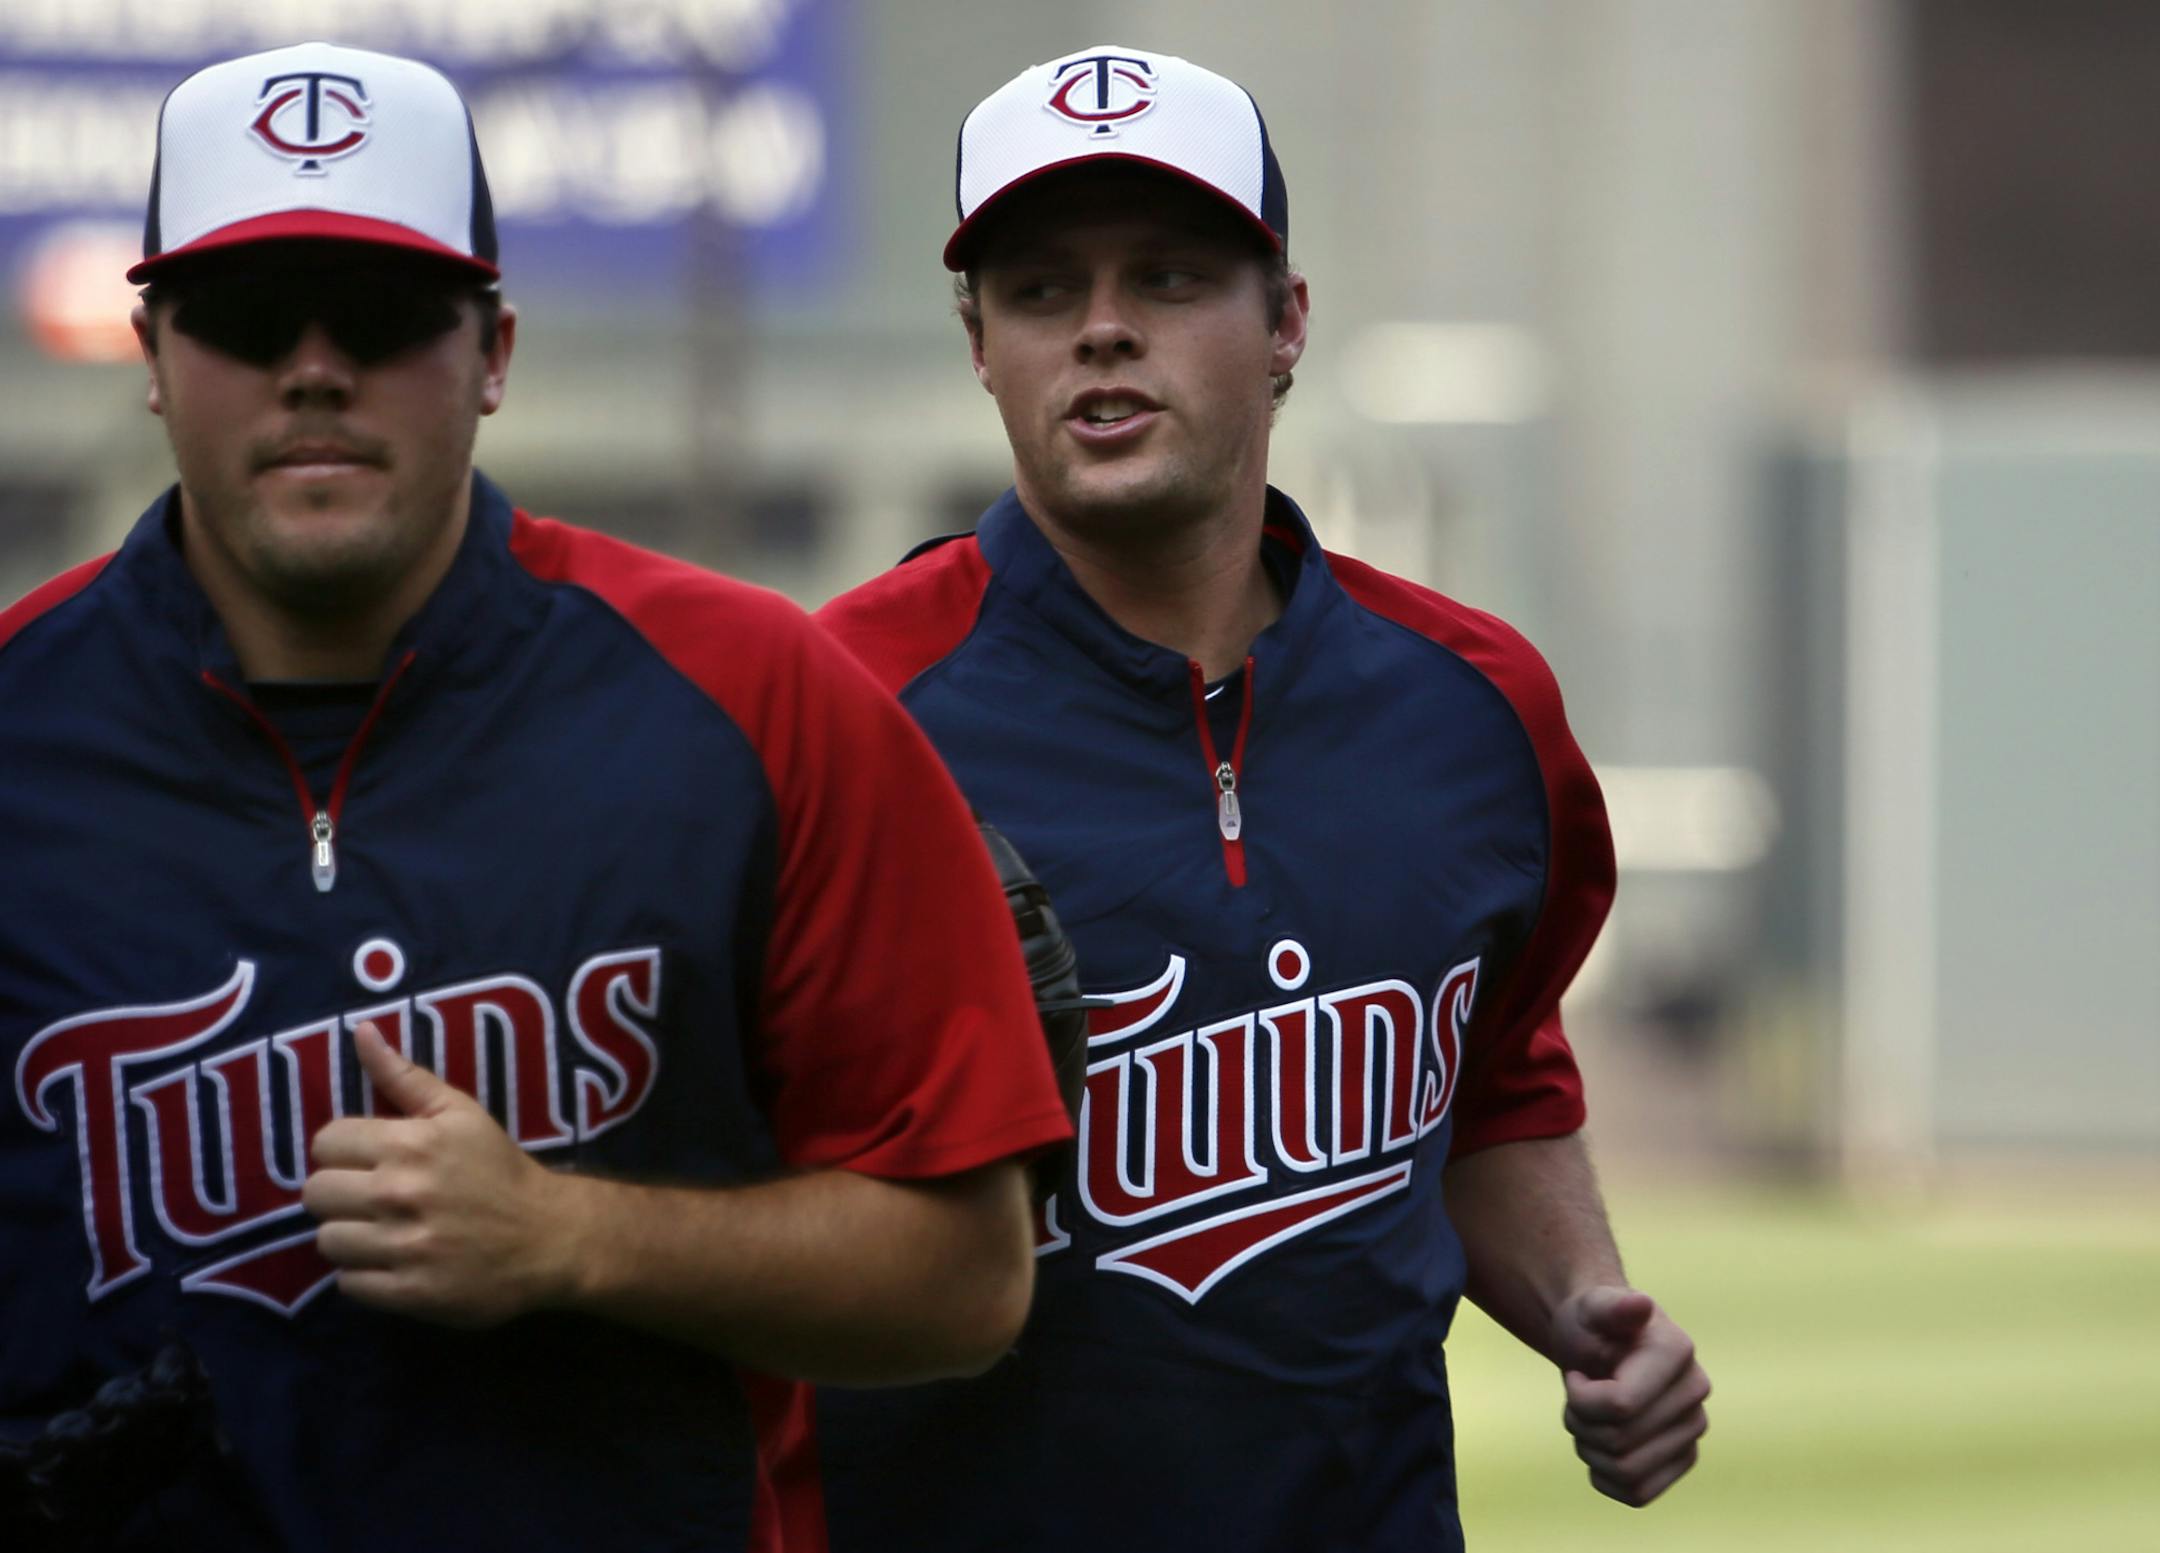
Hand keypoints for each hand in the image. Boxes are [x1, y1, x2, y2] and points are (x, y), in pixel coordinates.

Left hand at [302, 1021, 582, 1326]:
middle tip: (370, 1198)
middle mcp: (399, 1193)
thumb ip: (404, 1076)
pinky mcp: (410, 1292)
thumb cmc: (499, 1168)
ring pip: (327, 1240)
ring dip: (350, 1237)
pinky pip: (349, 1284)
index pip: (325, 1142)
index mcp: (409, 1144)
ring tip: (380, 1232)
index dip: (343, 1150)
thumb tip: (360, 1032)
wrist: (549, 1236)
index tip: (368, 1160)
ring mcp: (404, 1247)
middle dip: (339, 1193)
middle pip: (316, 1193)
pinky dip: (365, 1275)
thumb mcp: (460, 1112)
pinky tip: (393, 1261)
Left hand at [1551, 1285, 1709, 1506]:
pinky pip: (1638, 1493)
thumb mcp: (1589, 1309)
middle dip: (1580, 1422)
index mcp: (1677, 1352)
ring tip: (1587, 1417)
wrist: (1597, 1344)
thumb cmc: (1590, 1324)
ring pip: (1626, 1472)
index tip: (1576, 1375)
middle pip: (1619, 1442)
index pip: (1620, 1406)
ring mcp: (1692, 1431)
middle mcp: (1695, 1394)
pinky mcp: (1681, 1460)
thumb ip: (1610, 1307)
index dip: (1581, 1398)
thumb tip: (1639, 1304)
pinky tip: (1601, 1444)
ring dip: (1589, 1449)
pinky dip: (1605, 1476)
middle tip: (1577, 1395)